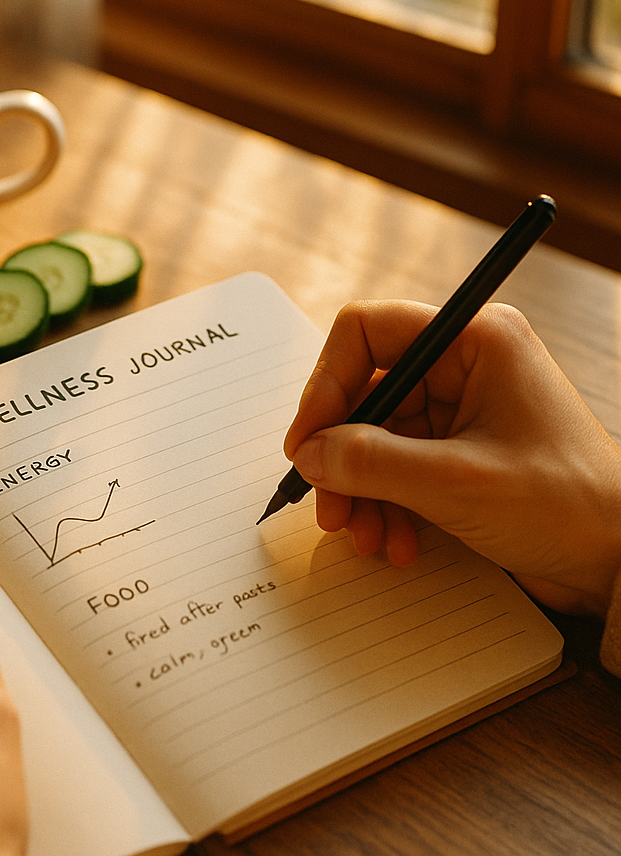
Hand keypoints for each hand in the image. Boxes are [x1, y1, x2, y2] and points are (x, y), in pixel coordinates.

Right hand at [283, 300, 620, 616]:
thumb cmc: (568, 506)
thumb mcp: (454, 482)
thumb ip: (369, 462)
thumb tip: (309, 454)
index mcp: (474, 340)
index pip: (366, 332)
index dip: (326, 384)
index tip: (307, 441)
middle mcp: (464, 366)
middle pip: (365, 392)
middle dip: (341, 455)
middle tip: (328, 505)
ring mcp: (461, 410)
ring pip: (374, 436)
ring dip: (361, 490)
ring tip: (366, 536)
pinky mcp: (459, 451)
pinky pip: (397, 466)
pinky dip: (387, 504)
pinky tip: (398, 542)